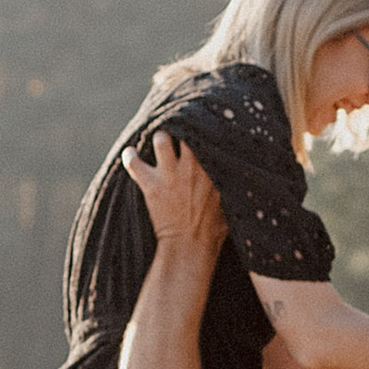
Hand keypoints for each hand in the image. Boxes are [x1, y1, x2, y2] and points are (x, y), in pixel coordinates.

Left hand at [121, 132, 227, 253]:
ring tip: (161, 140)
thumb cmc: (213, 228)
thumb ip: (230, 180)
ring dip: (160, 138)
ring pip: (161, 139)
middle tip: (181, 126)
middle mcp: (191, 166)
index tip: (205, 122)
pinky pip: (133, 162)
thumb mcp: (230, 201)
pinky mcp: (150, 185)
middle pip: (186, 129)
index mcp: (213, 168)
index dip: (206, 125)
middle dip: (182, 125)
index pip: (210, 135)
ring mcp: (170, 175)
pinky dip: (129, 156)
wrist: (190, 246)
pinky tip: (130, 153)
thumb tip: (239, 168)